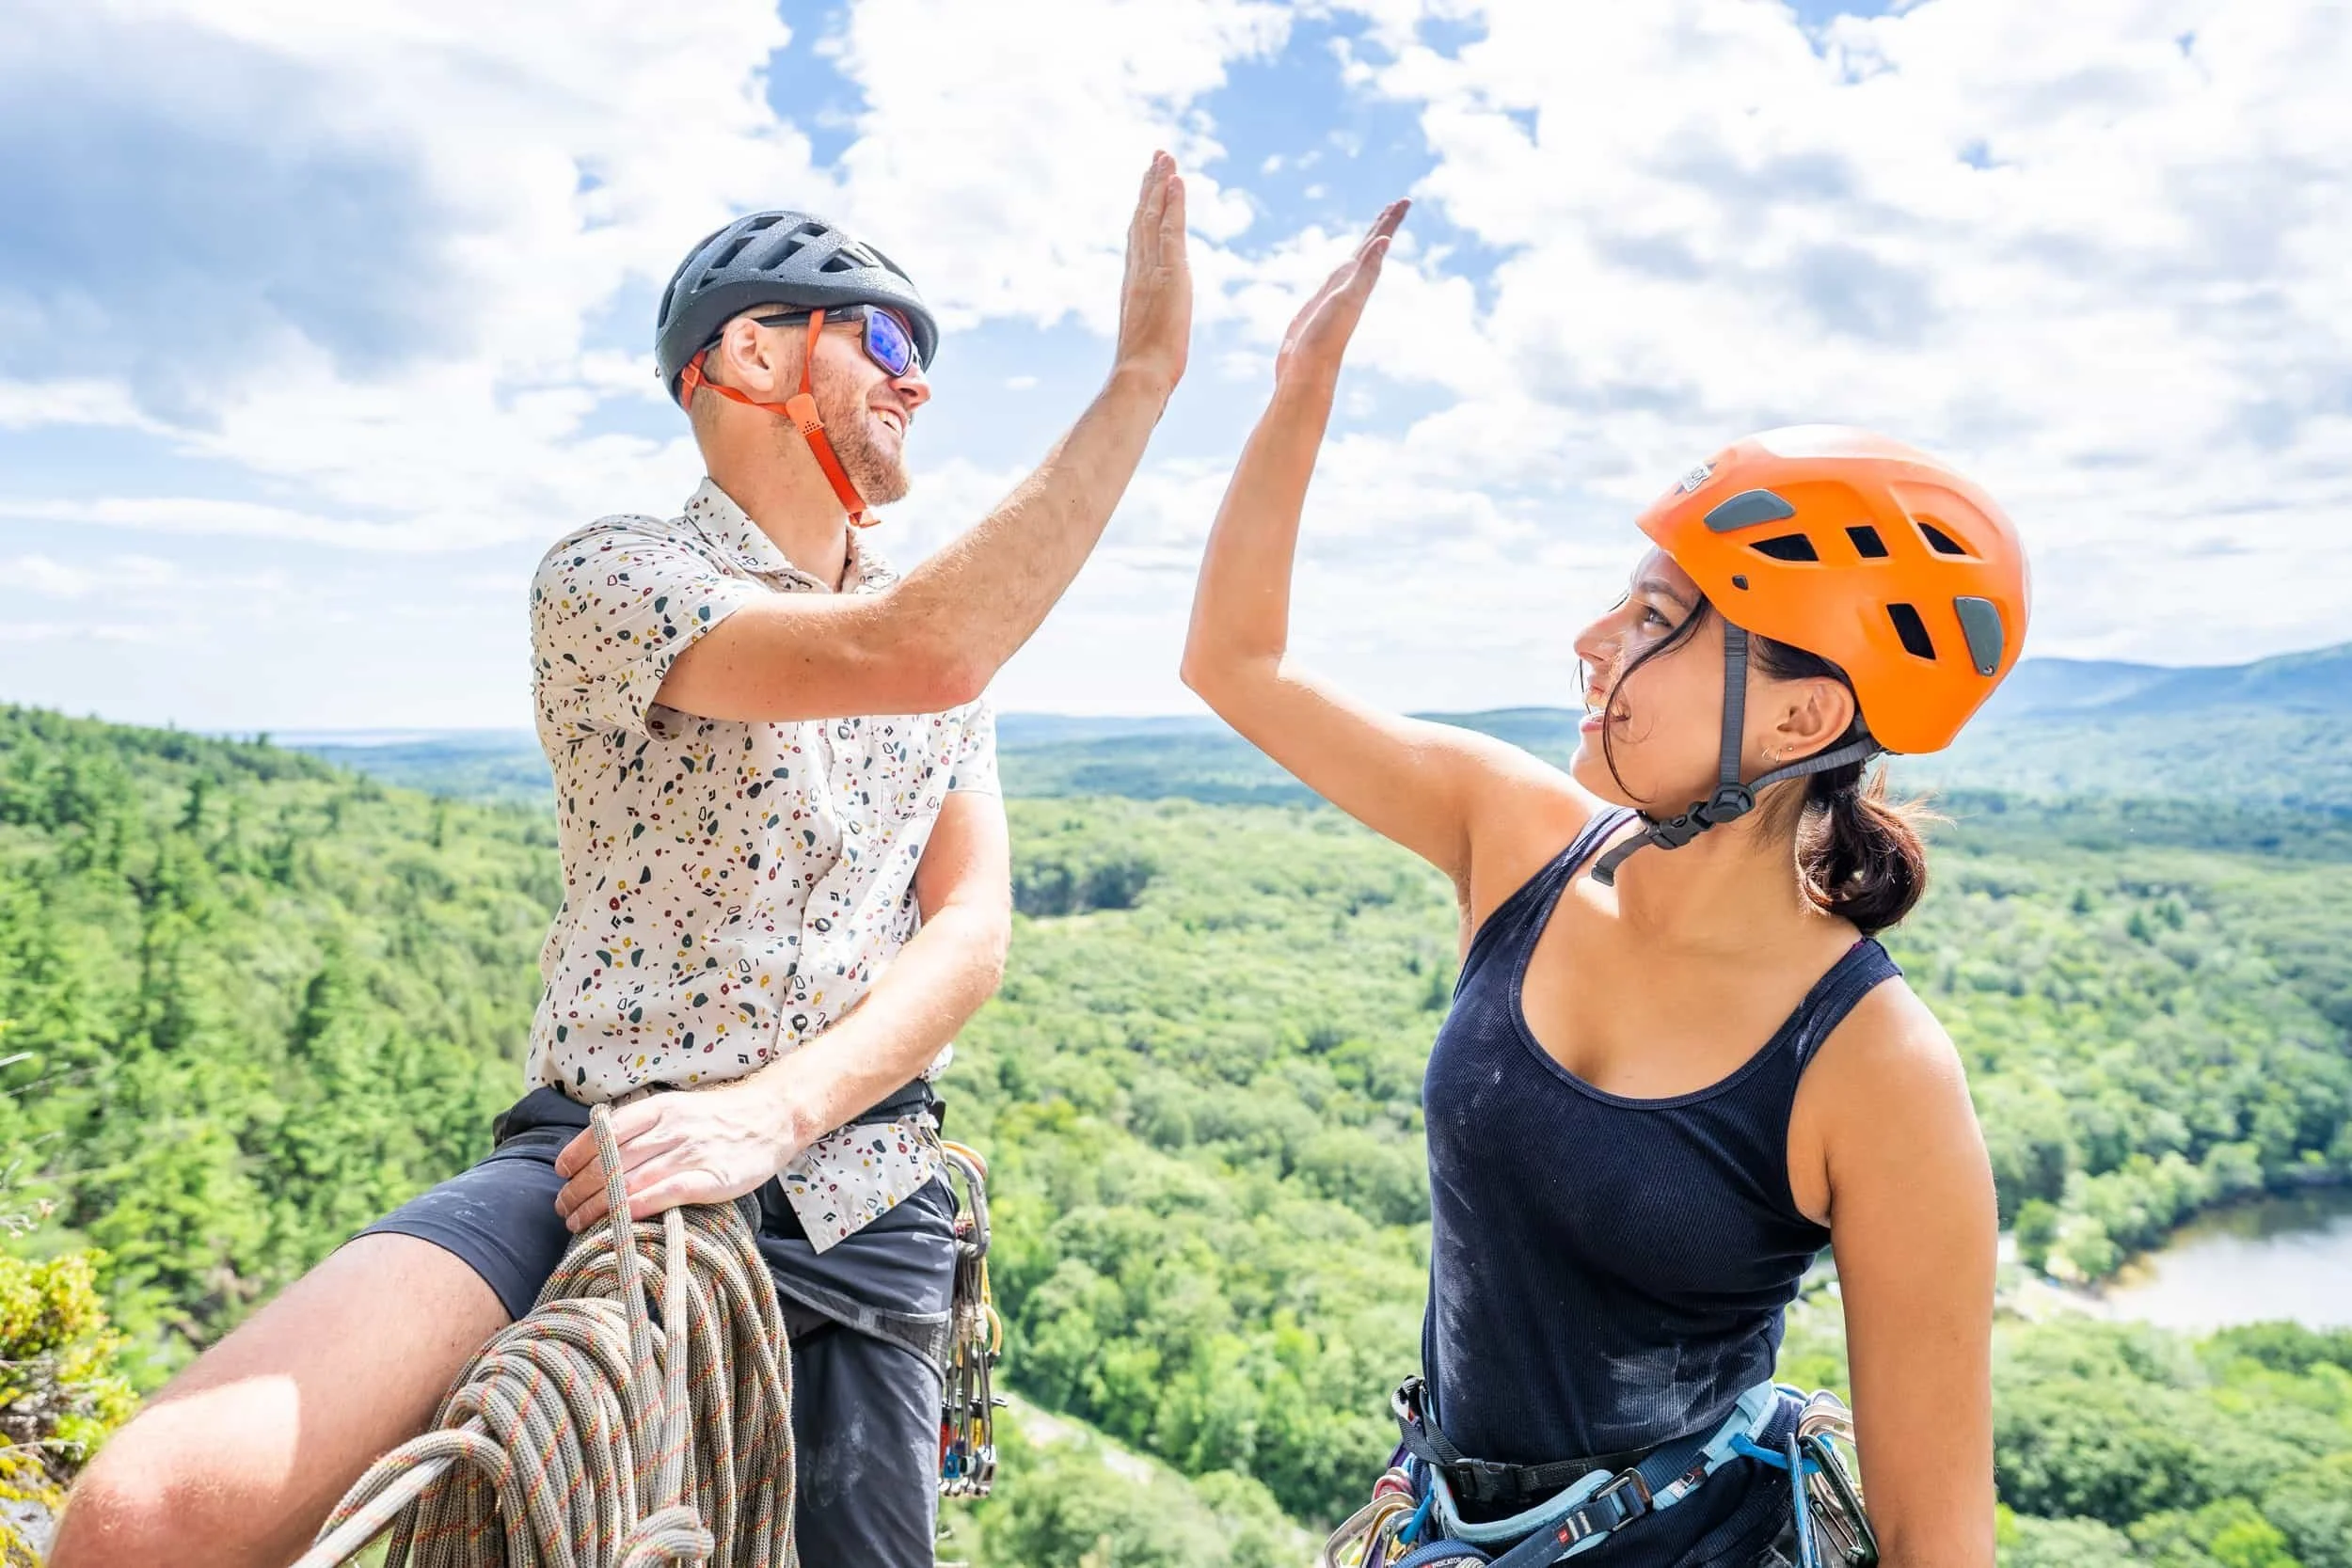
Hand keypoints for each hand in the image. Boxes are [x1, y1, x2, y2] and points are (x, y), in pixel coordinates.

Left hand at [550, 1079, 802, 1232]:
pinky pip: (664, 1194)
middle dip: (579, 1188)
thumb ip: (644, 1125)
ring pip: (630, 1181)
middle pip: (611, 1161)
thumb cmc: (721, 1117)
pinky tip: (618, 1221)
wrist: (773, 1116)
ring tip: (577, 1222)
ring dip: (598, 1206)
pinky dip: (636, 1208)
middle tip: (563, 1207)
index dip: (577, 1153)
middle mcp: (671, 1128)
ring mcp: (691, 1153)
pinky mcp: (710, 1178)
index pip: (606, 1131)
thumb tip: (601, 1148)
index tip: (561, 1172)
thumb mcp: (679, 1107)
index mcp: (660, 1107)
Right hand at [1113, 151, 1191, 398]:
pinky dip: (1173, 202)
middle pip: (1142, 219)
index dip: (1142, 211)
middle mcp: (1138, 271)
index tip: (1147, 188)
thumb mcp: (1149, 344)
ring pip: (1153, 216)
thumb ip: (1150, 331)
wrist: (1141, 376)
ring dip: (1160, 184)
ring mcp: (1150, 269)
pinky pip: (1171, 228)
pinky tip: (1177, 179)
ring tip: (1166, 156)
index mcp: (1135, 285)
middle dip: (1149, 187)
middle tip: (1156, 158)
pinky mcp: (1168, 271)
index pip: (1138, 239)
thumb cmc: (1145, 371)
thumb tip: (1151, 344)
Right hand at [1276, 200, 1407, 389]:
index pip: (1378, 242)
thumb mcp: (1347, 299)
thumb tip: (1385, 240)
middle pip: (1370, 248)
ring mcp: (1336, 296)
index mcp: (1357, 279)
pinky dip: (1344, 266)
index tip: (1406, 200)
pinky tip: (1344, 269)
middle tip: (1399, 204)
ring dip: (1367, 244)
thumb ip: (1366, 271)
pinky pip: (1337, 278)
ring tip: (1377, 231)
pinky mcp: (1321, 306)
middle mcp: (1350, 285)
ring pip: (1355, 262)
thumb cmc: (1325, 339)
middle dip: (1384, 225)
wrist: (1306, 372)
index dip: (1391, 220)